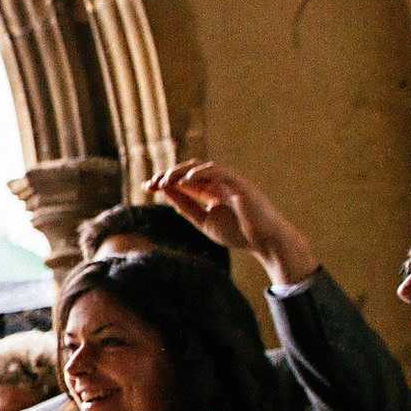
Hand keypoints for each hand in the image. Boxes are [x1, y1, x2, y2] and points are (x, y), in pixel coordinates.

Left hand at [146, 161, 320, 286]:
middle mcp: (218, 183)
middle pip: (188, 171)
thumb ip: (186, 207)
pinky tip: (186, 180)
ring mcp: (229, 181)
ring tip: (165, 180)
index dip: (164, 181)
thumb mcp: (204, 221)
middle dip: (168, 175)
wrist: (263, 242)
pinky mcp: (239, 183)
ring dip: (180, 172)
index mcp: (210, 191)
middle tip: (151, 183)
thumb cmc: (238, 233)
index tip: (146, 186)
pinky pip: (218, 171)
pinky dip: (202, 172)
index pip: (183, 181)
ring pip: (201, 167)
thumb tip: (165, 193)